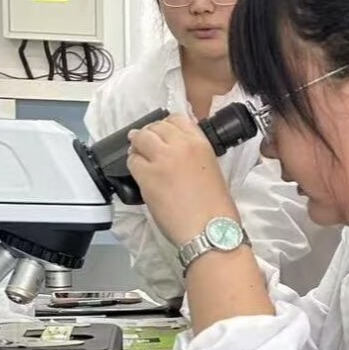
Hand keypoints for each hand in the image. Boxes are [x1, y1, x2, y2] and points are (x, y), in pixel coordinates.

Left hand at [126, 115, 238, 246]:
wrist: (209, 229)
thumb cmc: (216, 208)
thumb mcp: (211, 170)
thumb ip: (193, 155)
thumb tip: (175, 154)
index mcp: (201, 143)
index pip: (177, 119)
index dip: (166, 126)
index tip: (162, 134)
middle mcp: (180, 145)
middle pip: (155, 127)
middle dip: (149, 134)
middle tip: (146, 144)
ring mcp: (162, 159)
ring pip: (140, 139)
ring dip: (138, 146)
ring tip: (139, 156)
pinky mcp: (147, 176)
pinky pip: (132, 161)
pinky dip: (133, 165)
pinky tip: (139, 173)